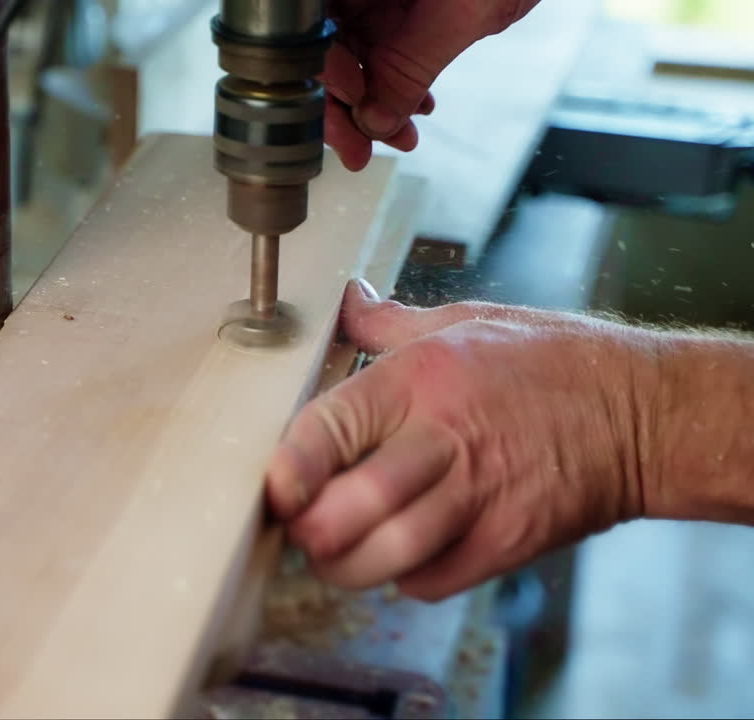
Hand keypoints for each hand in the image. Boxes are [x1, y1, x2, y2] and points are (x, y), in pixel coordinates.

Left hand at [265, 280, 654, 600]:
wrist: (642, 413)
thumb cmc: (551, 363)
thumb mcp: (466, 321)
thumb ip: (389, 322)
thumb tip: (346, 300)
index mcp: (422, 378)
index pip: (335, 424)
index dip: (293, 463)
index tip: (273, 486)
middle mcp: (446, 438)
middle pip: (354, 505)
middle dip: (311, 529)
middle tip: (300, 525)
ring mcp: (480, 496)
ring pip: (388, 553)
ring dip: (347, 564)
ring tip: (335, 551)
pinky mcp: (507, 542)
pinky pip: (430, 580)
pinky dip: (402, 579)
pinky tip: (399, 555)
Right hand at [322, 0, 541, 170]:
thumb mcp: (463, 11)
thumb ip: (412, 67)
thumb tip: (377, 122)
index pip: (312, 35)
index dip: (324, 76)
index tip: (353, 110)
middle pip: (322, 50)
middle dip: (343, 106)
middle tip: (361, 149)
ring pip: (349, 57)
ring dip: (371, 104)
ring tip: (399, 135)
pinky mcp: (393, 7)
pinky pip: (379, 50)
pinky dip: (394, 84)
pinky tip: (415, 106)